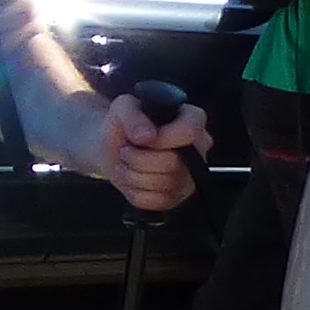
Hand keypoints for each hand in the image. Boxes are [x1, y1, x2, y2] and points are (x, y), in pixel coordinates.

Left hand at [102, 90, 207, 213]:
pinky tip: (132, 178)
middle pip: (173, 164)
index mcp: (192, 120)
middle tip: (127, 149)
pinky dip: (136, 192)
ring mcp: (189, 176)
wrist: (111, 147)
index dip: (162, 138)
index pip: (190, 132)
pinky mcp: (177, 197)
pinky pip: (157, 202)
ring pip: (164, 185)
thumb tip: (146, 135)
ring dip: (133, 175)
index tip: (140, 138)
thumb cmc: (122, 125)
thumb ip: (133, 114)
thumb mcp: (122, 107)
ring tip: (128, 162)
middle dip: (139, 158)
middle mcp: (198, 149)